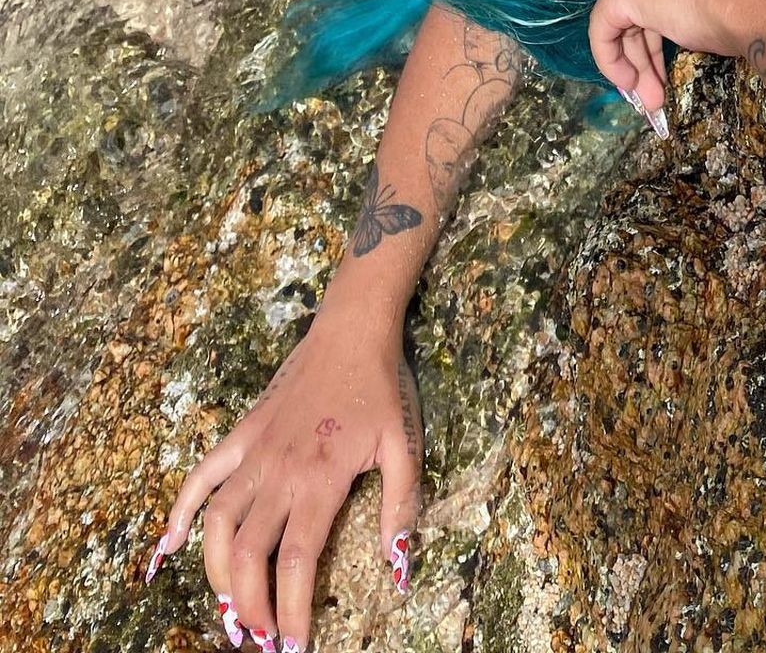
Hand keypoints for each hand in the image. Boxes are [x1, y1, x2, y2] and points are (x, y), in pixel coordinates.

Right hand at [147, 309, 422, 649]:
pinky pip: (201, 475)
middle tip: (262, 636)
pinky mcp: (240, 433)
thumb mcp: (404, 446)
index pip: (297, 562)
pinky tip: (171, 544)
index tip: (293, 647)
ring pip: (217, 523)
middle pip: (248, 554)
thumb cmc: (381, 390)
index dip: (291, 611)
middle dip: (250, 606)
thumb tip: (397, 565)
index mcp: (321, 481)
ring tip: (230, 606)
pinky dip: (182, 509)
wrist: (352, 332)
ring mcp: (254, 452)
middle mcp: (279, 472)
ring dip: (215, 572)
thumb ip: (400, 506)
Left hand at [588, 0, 765, 115]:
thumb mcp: (706, 22)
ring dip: (633, 71)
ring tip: (650, 102)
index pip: (651, 13)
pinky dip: (609, 61)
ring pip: (619, 31)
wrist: (746, 1)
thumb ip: (684, 28)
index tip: (660, 81)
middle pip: (635, 25)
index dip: (652, 51)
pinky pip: (602, 33)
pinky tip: (628, 82)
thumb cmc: (739, 10)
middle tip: (655, 99)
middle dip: (644, 66)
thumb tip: (679, 49)